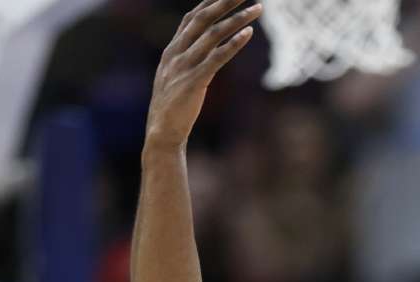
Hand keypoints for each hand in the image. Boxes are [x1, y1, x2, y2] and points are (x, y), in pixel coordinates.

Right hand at [145, 0, 261, 148]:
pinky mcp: (195, 81)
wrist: (162, 132)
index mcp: (172, 50)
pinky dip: (233, 44)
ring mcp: (184, 66)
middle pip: (203, 19)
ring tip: (258, 8)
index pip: (192, 18)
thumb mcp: (176, 77)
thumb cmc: (173, 107)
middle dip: (225, 2)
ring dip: (237, 19)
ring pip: (213, 35)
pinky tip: (248, 34)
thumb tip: (205, 51)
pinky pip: (216, 58)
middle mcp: (177, 53)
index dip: (210, 2)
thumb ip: (188, 61)